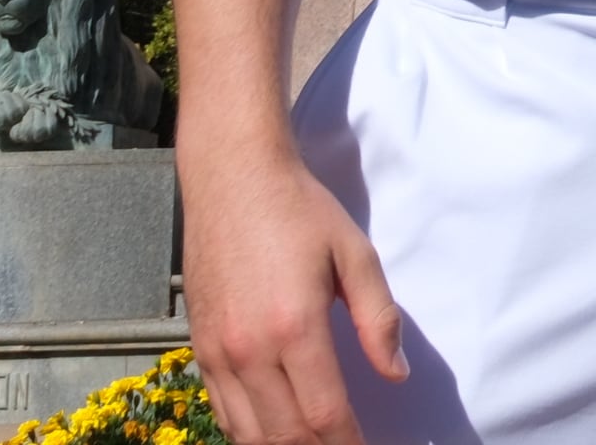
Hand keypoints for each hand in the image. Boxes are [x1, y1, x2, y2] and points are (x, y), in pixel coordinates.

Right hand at [184, 143, 408, 444]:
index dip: (348, 444)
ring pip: (248, 434)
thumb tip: (396, 374)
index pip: (324, 415)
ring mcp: (218, 352)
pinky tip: (272, 434)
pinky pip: (222, 410)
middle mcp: (250, 349)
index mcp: (295, 327)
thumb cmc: (300, 211)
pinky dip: (248, 434)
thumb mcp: (354, 254)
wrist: (232, 178)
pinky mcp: (199, 347)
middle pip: (285, 434)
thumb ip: (378, 319)